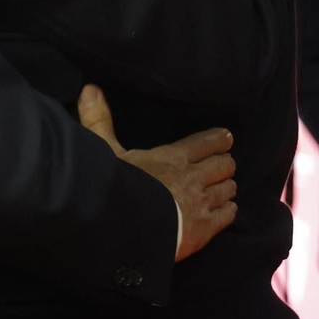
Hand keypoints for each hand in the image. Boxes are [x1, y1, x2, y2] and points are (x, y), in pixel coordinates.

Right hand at [77, 84, 236, 260]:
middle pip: (223, 165)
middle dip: (225, 163)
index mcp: (173, 157)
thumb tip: (90, 89)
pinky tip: (225, 208)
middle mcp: (192, 177)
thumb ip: (100, 122)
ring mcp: (201, 204)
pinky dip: (228, 209)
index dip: (219, 139)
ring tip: (224, 186)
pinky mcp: (205, 229)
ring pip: (228, 189)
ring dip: (226, 186)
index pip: (206, 142)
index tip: (226, 138)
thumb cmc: (116, 187)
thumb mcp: (105, 152)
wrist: (126, 226)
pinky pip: (228, 214)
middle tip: (224, 163)